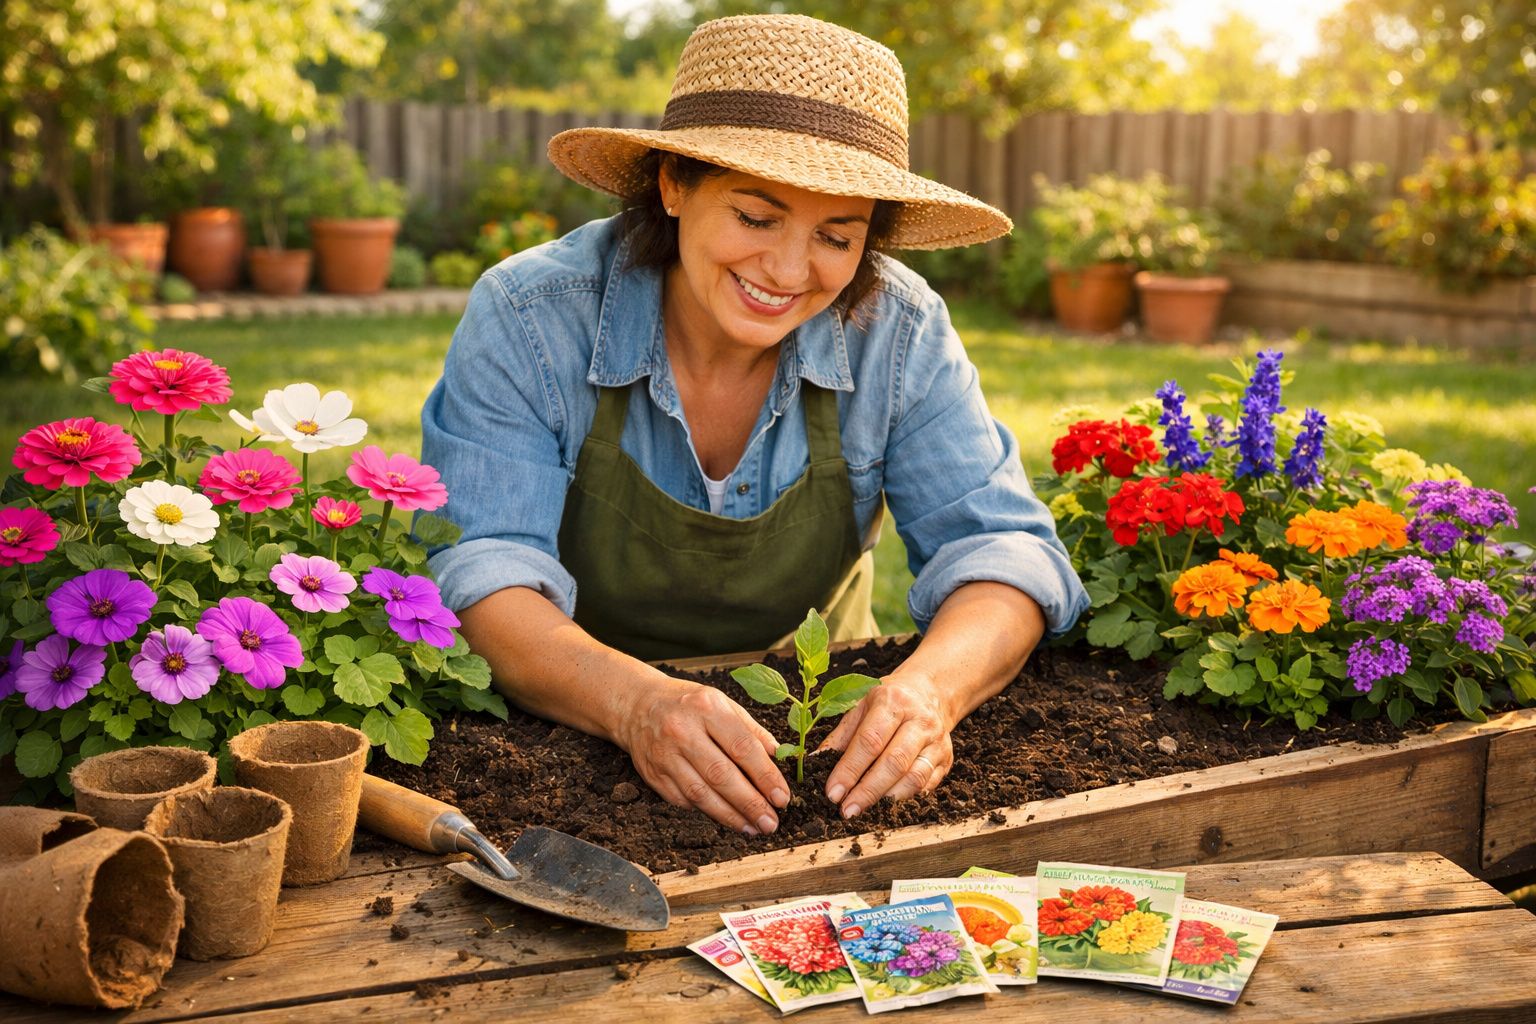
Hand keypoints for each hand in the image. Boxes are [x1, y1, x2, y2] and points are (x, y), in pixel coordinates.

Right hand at [615, 676, 790, 833]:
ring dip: (730, 816)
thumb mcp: (722, 703)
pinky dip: (706, 811)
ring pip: (701, 794)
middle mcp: (683, 731)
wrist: (637, 706)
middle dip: (750, 803)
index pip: (742, 747)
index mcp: (706, 708)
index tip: (782, 797)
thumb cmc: (688, 704)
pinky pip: (683, 800)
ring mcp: (665, 755)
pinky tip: (725, 817)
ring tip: (753, 828)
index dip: (765, 776)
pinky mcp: (654, 775)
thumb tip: (779, 756)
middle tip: (770, 822)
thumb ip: (751, 730)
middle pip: (721, 775)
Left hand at [817, 672, 953, 818]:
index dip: (850, 770)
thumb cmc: (887, 703)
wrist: (928, 693)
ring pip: (914, 777)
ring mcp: (936, 740)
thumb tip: (813, 763)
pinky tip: (886, 803)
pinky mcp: (946, 758)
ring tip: (864, 809)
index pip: (869, 741)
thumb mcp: (859, 707)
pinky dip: (905, 797)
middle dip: (867, 791)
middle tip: (847, 810)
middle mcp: (919, 720)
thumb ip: (839, 737)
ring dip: (886, 798)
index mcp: (892, 702)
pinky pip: (927, 785)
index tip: (833, 792)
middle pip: (894, 762)